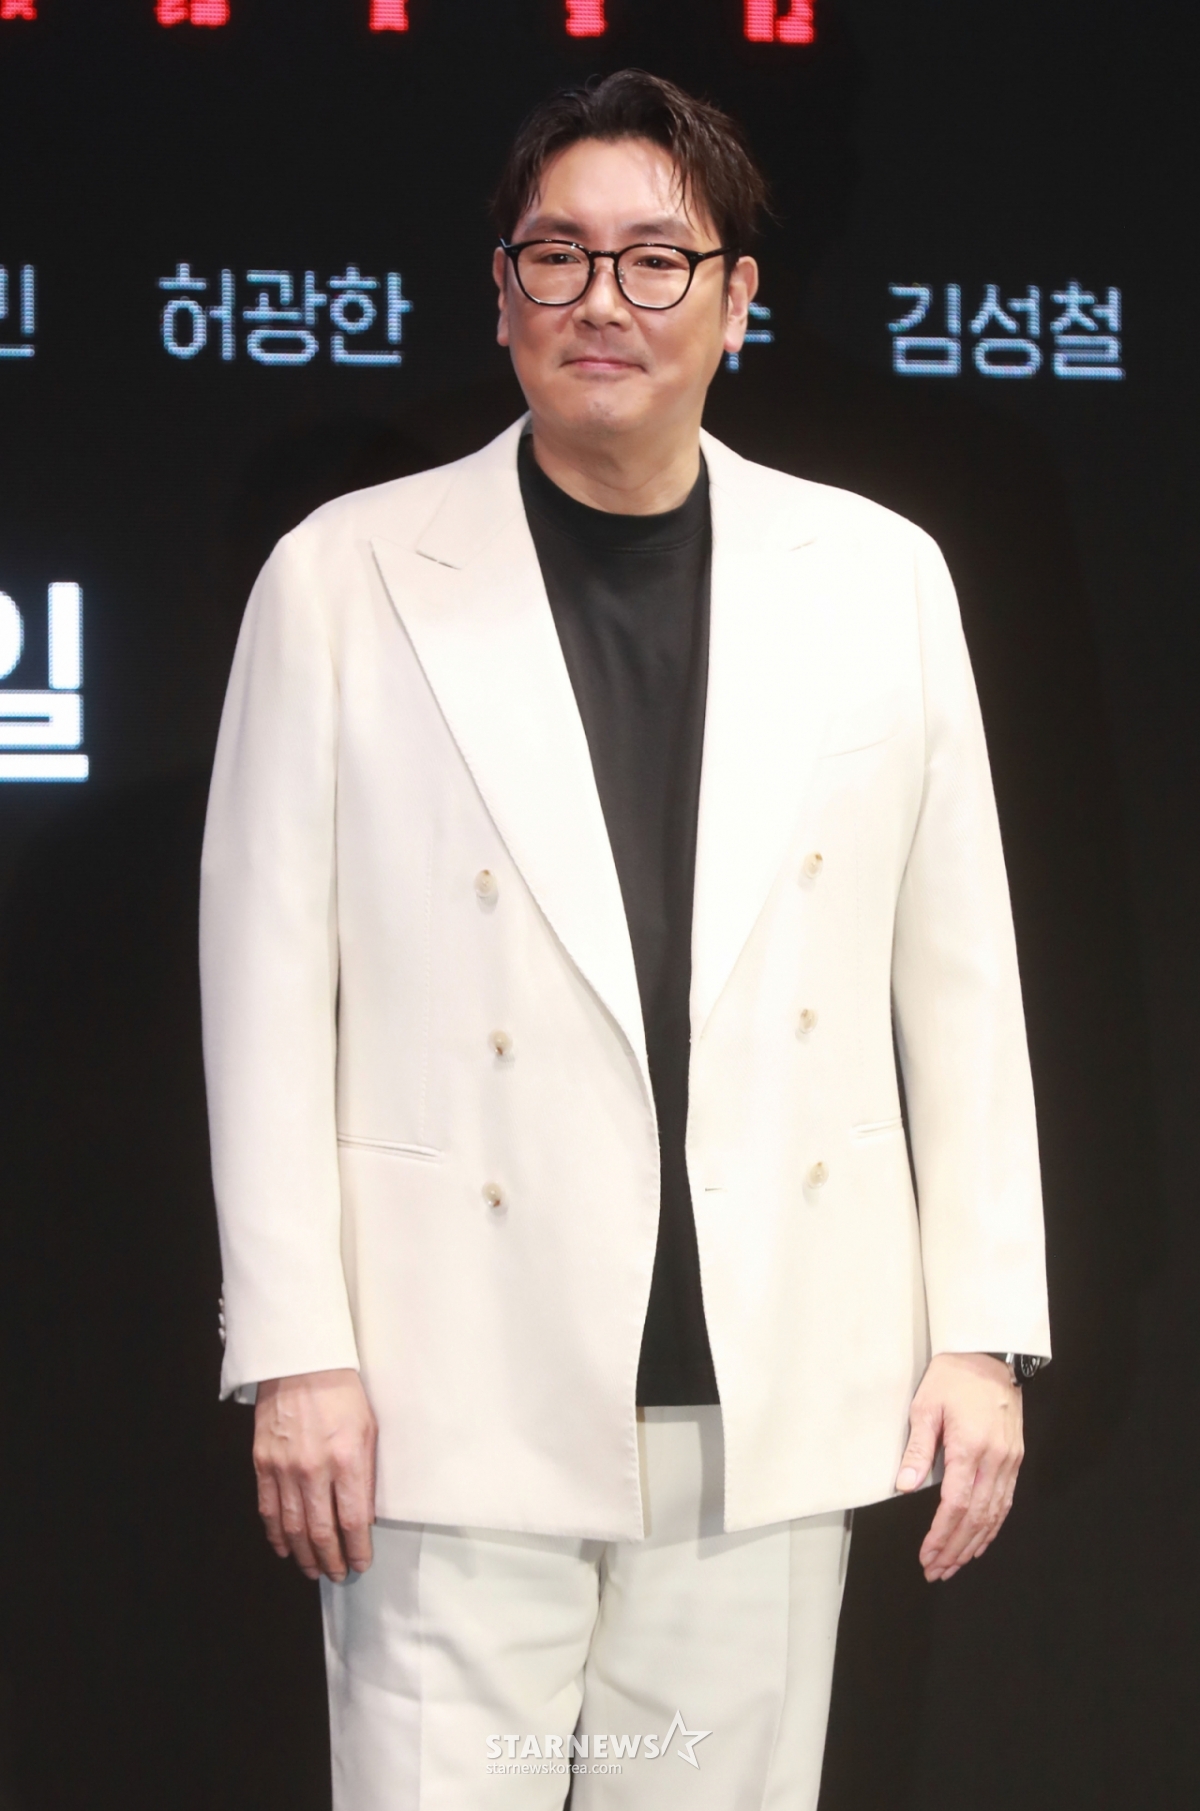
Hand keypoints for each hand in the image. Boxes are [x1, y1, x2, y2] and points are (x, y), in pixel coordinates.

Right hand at [253, 1368, 377, 1582]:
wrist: (301, 1363)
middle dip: (331, 1560)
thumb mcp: (369, 1430)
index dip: (357, 1550)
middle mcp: (315, 1468)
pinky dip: (276, 1534)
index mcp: (347, 1458)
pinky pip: (268, 1509)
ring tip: (314, 1570)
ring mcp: (284, 1467)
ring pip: (293, 1527)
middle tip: (338, 1574)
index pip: (353, 1521)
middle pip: (321, 1531)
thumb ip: (366, 1475)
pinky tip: (285, 1548)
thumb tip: (362, 1516)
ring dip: (304, 1555)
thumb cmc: (342, 1393)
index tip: (361, 1563)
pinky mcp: (263, 1463)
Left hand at [894, 1352, 1023, 1581]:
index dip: (941, 1535)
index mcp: (970, 1448)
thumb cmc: (952, 1378)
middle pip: (976, 1517)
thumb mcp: (925, 1407)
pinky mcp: (1015, 1457)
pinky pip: (1006, 1501)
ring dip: (974, 1543)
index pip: (956, 1505)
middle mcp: (994, 1459)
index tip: (927, 1554)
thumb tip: (904, 1486)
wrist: (987, 1356)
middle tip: (936, 1569)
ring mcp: (1009, 1460)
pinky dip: (993, 1526)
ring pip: (995, 1514)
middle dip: (955, 1548)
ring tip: (954, 1564)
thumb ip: (917, 1450)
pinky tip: (980, 1540)